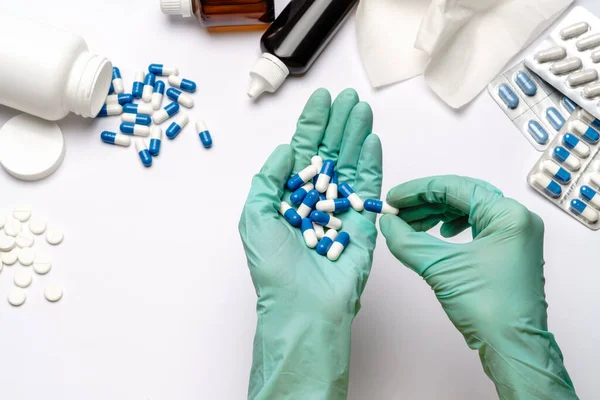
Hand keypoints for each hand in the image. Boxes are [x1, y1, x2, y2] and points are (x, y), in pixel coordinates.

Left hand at [239, 88, 381, 398]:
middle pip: (330, 151)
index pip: (303, 152)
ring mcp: (341, 208)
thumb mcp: (255, 217)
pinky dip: (371, 162)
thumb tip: (286, 149)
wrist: (303, 306)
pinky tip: (372, 139)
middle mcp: (316, 198)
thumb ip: (268, 179)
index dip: (312, 124)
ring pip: (350, 163)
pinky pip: (368, 187)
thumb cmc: (275, 268)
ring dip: (356, 134)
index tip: (320, 99)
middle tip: (348, 97)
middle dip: (338, 122)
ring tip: (361, 108)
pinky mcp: (363, 221)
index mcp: (290, 196)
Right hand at [380, 176, 577, 398]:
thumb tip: (387, 223)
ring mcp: (515, 235)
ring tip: (409, 224)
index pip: (455, 188)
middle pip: (462, 196)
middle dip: (425, 203)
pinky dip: (451, 227)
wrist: (512, 348)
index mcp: (508, 215)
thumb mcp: (440, 268)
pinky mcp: (508, 250)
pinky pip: (476, 226)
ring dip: (436, 215)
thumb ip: (408, 240)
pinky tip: (439, 234)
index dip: (418, 191)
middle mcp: (516, 219)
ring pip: (468, 211)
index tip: (392, 199)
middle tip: (397, 212)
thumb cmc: (487, 308)